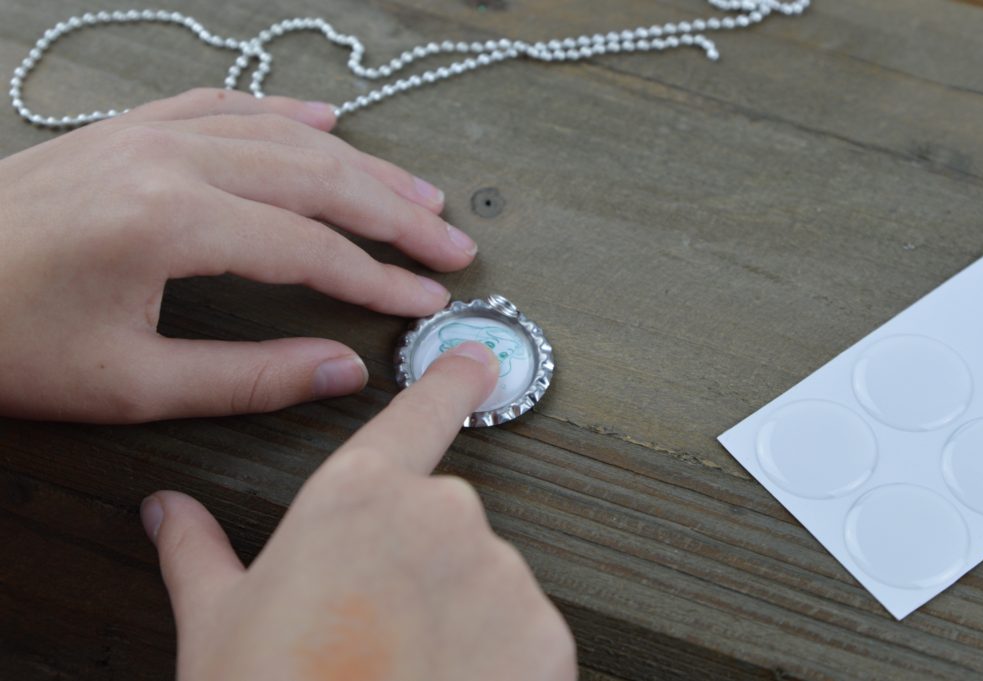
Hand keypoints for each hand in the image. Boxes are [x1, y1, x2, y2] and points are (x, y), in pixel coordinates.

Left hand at [0, 89, 478, 422]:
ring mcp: (144, 136)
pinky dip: (283, 114)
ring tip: (417, 193)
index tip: (427, 301)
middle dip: (394, 215)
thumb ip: (250, 379)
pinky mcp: (125, 132)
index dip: (379, 279)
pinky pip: (222, 105)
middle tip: (452, 244)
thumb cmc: (8, 344)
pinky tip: (325, 121)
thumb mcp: (131, 384)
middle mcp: (166, 160)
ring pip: (281, 136)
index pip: (309, 248)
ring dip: (359, 165)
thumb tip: (344, 370)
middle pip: (316, 177)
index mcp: (169, 223)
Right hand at [140, 341, 575, 680]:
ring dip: (456, 615)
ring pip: (484, 579)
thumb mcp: (217, 624)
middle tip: (371, 627)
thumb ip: (198, 552)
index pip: (417, 415)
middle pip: (443, 521)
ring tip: (404, 668)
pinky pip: (524, 632)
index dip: (450, 379)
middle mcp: (441, 516)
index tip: (478, 356)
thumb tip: (167, 511)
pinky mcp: (544, 632)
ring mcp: (499, 572)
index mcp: (360, 496)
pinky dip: (498, 658)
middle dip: (416, 566)